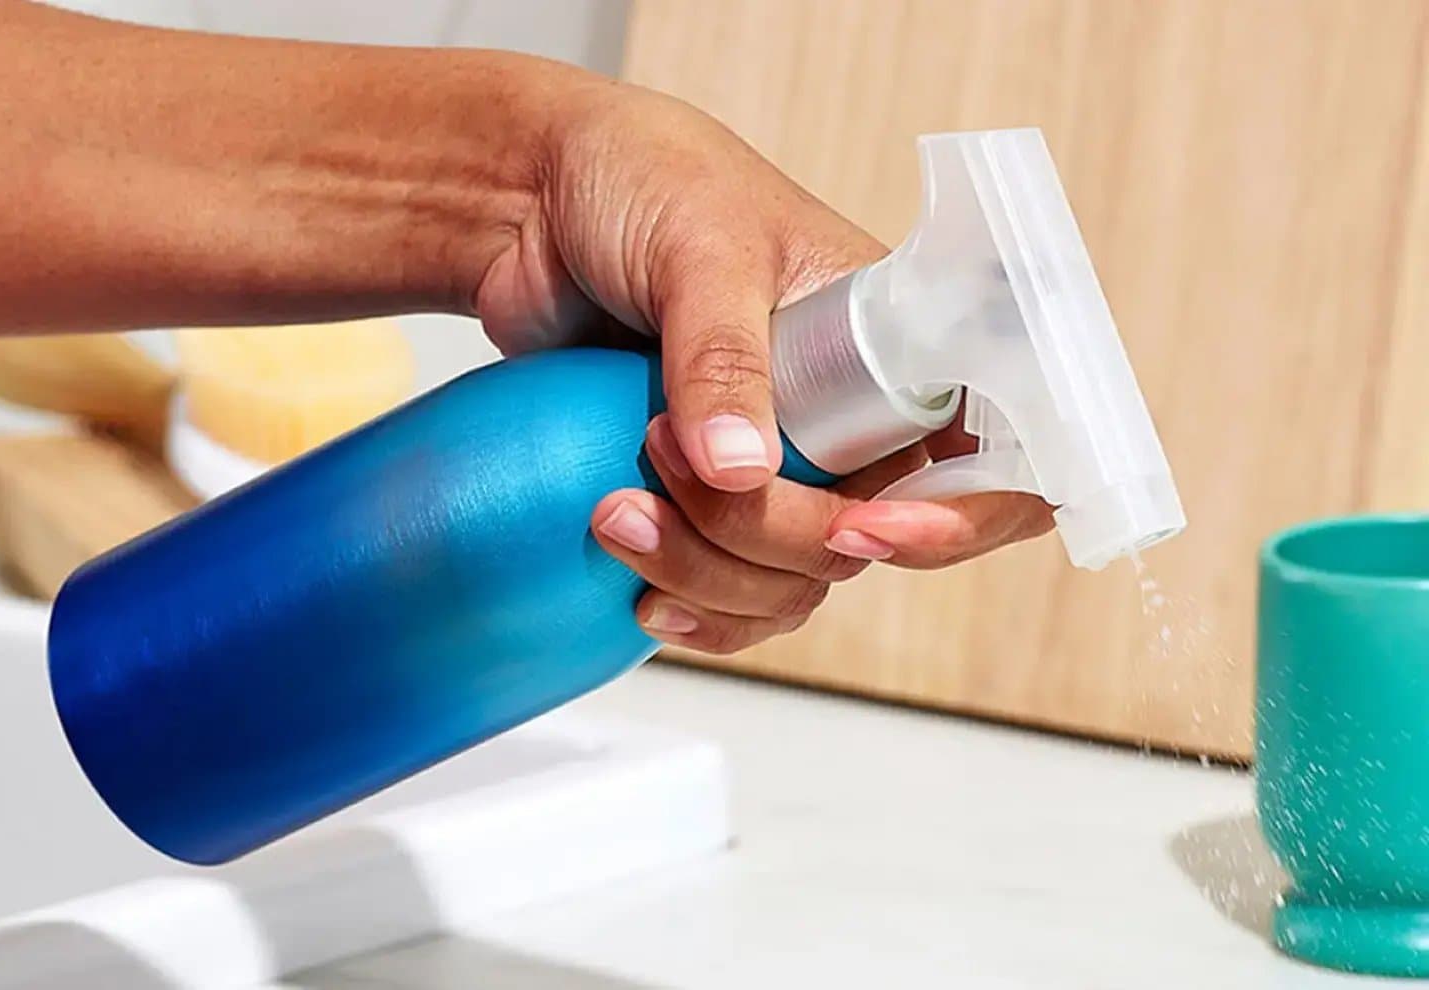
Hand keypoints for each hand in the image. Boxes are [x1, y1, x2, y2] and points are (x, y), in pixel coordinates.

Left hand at [476, 75, 1052, 652]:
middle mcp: (850, 419)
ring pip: (789, 583)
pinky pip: (731, 594)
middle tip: (664, 457)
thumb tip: (740, 470)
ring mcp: (776, 465)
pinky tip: (643, 597)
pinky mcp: (702, 496)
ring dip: (708, 577)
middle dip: (765, 536)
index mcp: (892, 345)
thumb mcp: (698, 246)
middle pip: (858, 542)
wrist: (530, 200)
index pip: (984, 459)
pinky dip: (695, 607)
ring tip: (613, 514)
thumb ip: (724, 354)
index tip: (859, 527)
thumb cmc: (641, 179)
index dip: (952, 519)